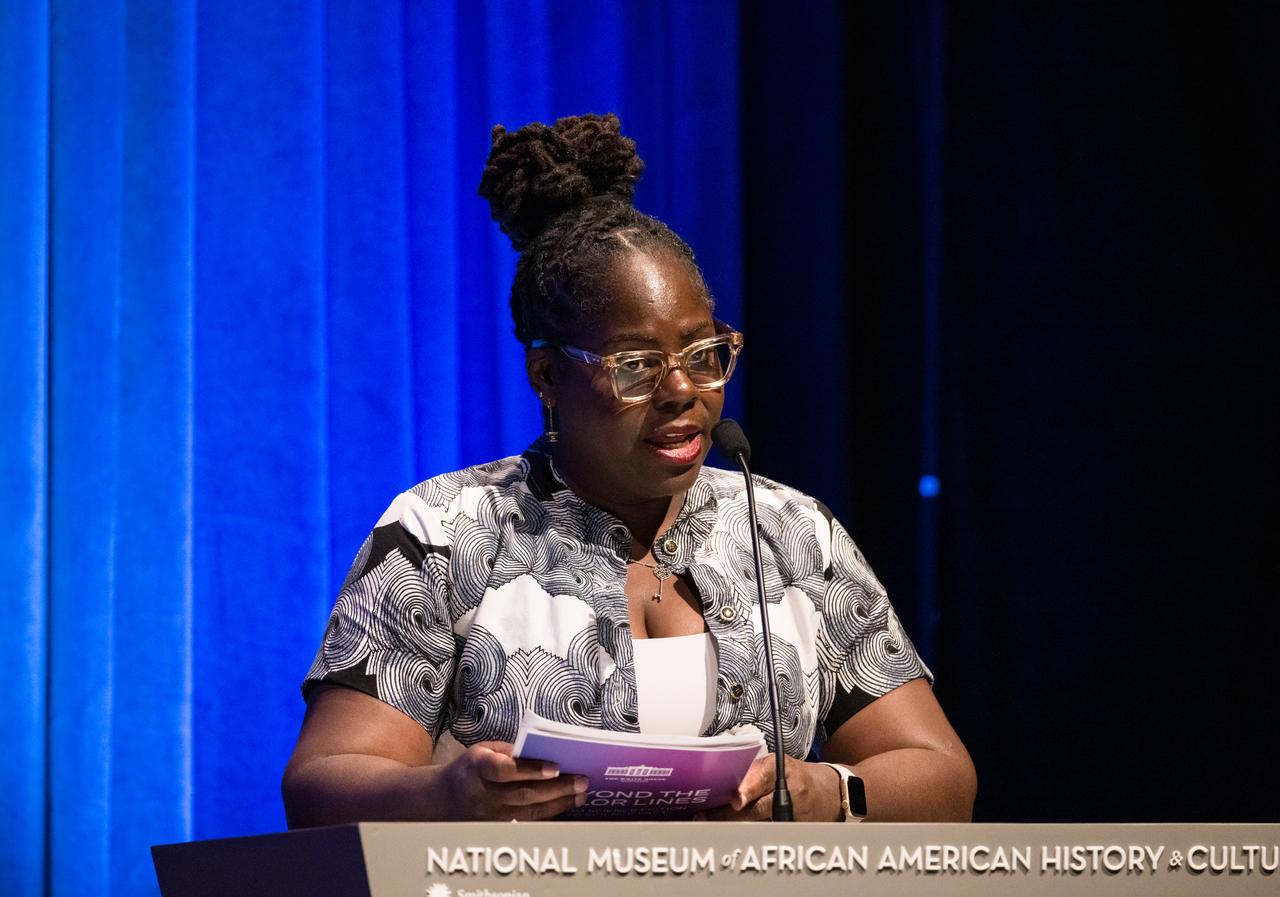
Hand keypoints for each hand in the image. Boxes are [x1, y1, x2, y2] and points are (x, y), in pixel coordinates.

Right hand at [438, 741, 587, 820]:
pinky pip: (528, 825)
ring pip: (530, 813)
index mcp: (478, 768)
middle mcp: (483, 796)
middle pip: (526, 794)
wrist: (442, 800)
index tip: (556, 766)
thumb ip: (511, 751)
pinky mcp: (497, 830)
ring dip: (559, 804)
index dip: (532, 769)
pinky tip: (565, 807)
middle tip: (582, 781)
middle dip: (558, 788)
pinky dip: (549, 817)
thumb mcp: (484, 750)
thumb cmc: (470, 768)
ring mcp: (490, 818)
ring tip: (580, 795)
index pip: (506, 770)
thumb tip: (546, 753)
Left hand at [701, 753, 840, 821]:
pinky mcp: (795, 828)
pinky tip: (736, 832)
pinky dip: (752, 832)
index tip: (737, 799)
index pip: (762, 777)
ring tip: (712, 824)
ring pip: (759, 823)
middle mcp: (788, 789)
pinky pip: (769, 832)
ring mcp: (793, 812)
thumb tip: (720, 782)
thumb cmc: (798, 776)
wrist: (831, 792)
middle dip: (728, 813)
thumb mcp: (778, 765)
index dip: (749, 788)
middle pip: (756, 807)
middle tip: (706, 816)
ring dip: (735, 825)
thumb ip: (753, 773)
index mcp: (779, 767)